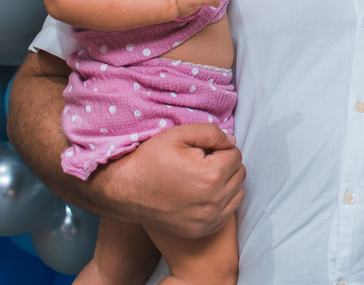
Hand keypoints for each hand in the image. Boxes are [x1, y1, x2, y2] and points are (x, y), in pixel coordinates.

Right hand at [93, 123, 244, 237]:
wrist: (124, 192)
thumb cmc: (149, 160)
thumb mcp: (178, 134)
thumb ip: (212, 133)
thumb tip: (232, 142)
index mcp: (211, 175)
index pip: (235, 154)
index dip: (218, 148)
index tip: (200, 151)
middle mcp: (214, 200)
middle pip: (239, 173)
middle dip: (225, 164)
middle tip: (200, 162)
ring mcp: (208, 219)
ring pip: (237, 192)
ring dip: (226, 182)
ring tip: (202, 177)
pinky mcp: (202, 230)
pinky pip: (228, 212)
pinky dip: (221, 201)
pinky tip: (202, 194)